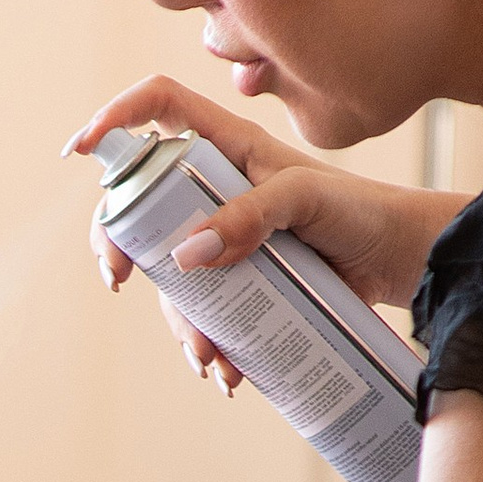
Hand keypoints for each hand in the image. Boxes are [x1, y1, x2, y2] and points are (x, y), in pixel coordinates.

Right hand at [67, 73, 449, 390]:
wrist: (400, 261)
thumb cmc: (361, 211)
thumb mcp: (306, 201)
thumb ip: (250, 217)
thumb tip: (185, 255)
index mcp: (228, 147)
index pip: (158, 109)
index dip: (116, 120)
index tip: (81, 154)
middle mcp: (217, 188)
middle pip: (142, 203)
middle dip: (120, 244)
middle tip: (120, 278)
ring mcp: (226, 236)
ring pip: (173, 274)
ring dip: (180, 322)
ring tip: (209, 357)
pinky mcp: (242, 281)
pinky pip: (206, 314)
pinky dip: (210, 348)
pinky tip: (228, 372)